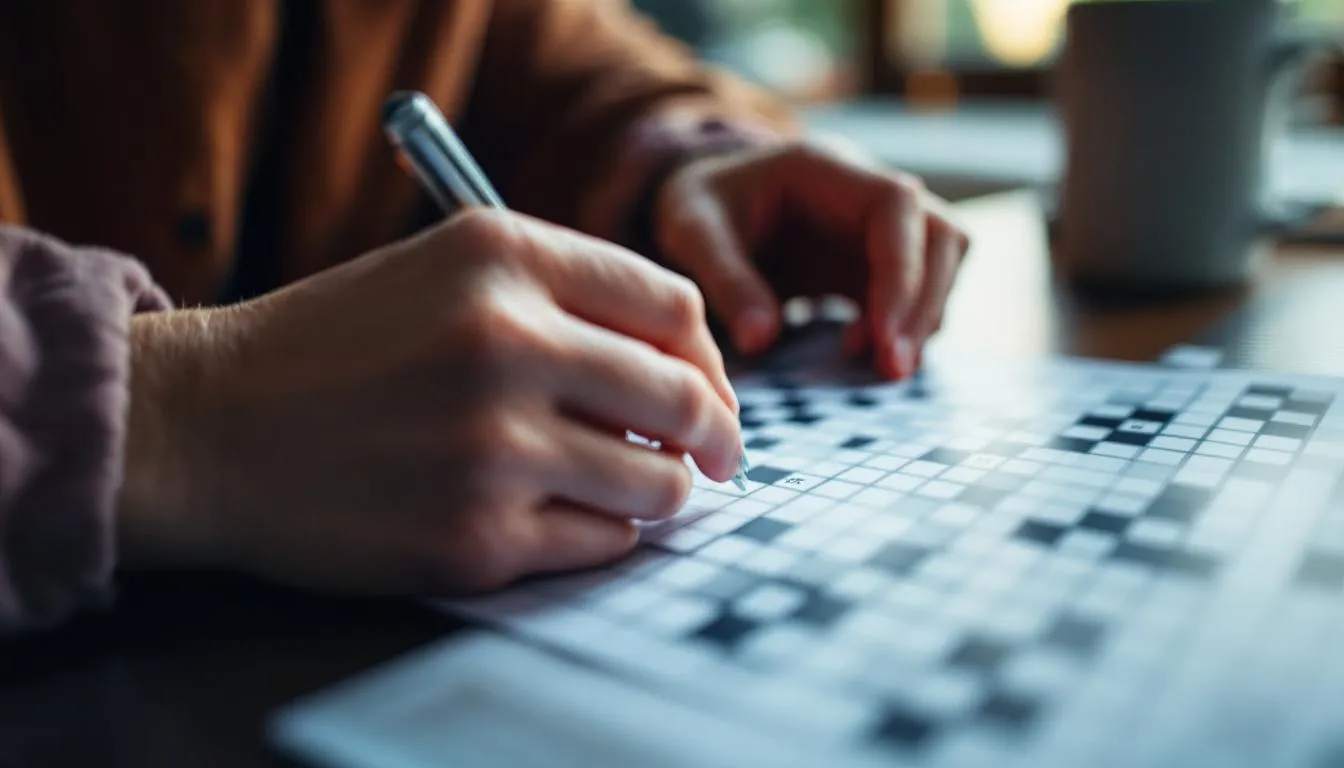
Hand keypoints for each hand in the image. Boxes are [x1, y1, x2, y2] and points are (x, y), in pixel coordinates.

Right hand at [118, 210, 741, 593]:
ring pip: (657, 483)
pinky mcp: (475, 538)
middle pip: (686, 397)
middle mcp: (506, 342)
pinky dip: (602, 533)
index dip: (708, 355)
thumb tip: (685, 371)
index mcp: (503, 257)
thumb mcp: (443, 268)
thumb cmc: (333, 346)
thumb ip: (565, 296)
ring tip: (636, 487)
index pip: (673, 306)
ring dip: (662, 490)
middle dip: (717, 435)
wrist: (208, 428)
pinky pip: (602, 542)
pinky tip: (563, 516)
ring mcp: (493, 447)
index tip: (706, 388)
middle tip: (717, 456)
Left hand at [654, 142, 969, 379]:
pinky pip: (916, 293)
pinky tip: (863, 354)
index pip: (897, 207)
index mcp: (827, 169)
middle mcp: (866, 194)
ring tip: (879, 365)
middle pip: (941, 236)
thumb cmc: (699, 208)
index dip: (902, 270)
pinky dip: (904, 326)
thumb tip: (763, 340)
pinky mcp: (874, 264)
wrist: (705, 208)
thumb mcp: (691, 233)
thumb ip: (725, 279)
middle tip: (893, 366)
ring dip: (923, 318)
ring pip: (941, 266)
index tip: (883, 335)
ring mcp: (876, 230)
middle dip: (925, 304)